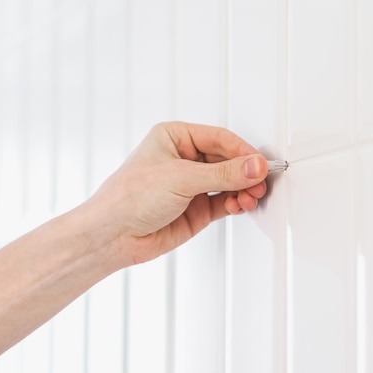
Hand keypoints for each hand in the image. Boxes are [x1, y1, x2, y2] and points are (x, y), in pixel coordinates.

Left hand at [80, 122, 267, 266]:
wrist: (113, 236)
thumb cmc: (128, 198)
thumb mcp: (180, 178)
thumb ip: (222, 174)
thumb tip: (254, 166)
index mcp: (176, 137)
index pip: (220, 138)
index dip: (242, 151)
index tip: (260, 164)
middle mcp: (185, 159)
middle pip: (228, 160)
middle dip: (245, 173)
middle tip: (259, 183)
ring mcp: (192, 185)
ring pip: (229, 182)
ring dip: (243, 190)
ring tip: (250, 198)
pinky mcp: (197, 208)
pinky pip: (225, 201)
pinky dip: (236, 203)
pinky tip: (239, 205)